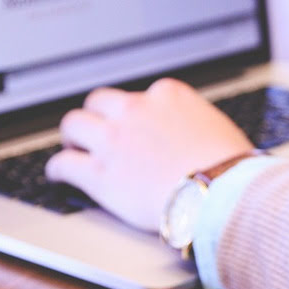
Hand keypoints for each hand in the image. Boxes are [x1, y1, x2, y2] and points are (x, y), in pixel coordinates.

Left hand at [45, 78, 252, 231]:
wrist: (221, 193)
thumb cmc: (230, 168)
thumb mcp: (217, 128)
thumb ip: (195, 124)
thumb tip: (197, 136)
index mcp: (168, 95)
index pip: (140, 95)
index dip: (133, 113)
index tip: (133, 125)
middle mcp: (136, 110)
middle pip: (99, 101)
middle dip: (96, 116)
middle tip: (96, 131)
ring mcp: (114, 140)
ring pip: (74, 124)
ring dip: (73, 136)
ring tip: (73, 148)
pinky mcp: (99, 174)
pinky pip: (64, 164)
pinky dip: (57, 169)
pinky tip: (58, 176)